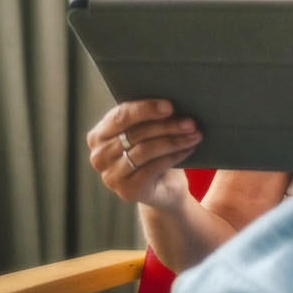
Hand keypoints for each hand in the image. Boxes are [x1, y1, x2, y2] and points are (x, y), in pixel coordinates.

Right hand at [86, 99, 202, 209]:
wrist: (163, 190)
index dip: (145, 109)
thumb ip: (145, 119)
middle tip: (190, 121)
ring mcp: (111, 176)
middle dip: (166, 125)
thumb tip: (169, 102)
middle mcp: (99, 156)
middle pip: (135, 134)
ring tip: (194, 134)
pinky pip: (154, 167)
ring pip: (146, 150)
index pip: (120, 116)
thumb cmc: (153, 154)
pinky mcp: (127, 190)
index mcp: (98, 135)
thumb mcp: (145, 134)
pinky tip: (189, 148)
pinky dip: (175, 156)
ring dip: (174, 140)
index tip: (170, 106)